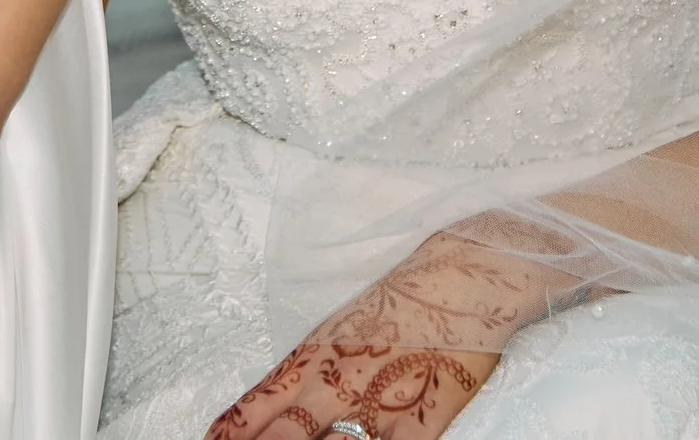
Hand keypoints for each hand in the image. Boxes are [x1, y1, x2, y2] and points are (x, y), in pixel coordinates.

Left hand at [203, 229, 561, 439]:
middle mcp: (337, 381)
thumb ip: (310, 365)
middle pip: (284, 434)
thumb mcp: (344, 325)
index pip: (261, 401)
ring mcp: (377, 403)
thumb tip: (275, 400)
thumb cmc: (404, 296)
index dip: (235, 431)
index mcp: (316, 354)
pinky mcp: (420, 420)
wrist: (464, 275)